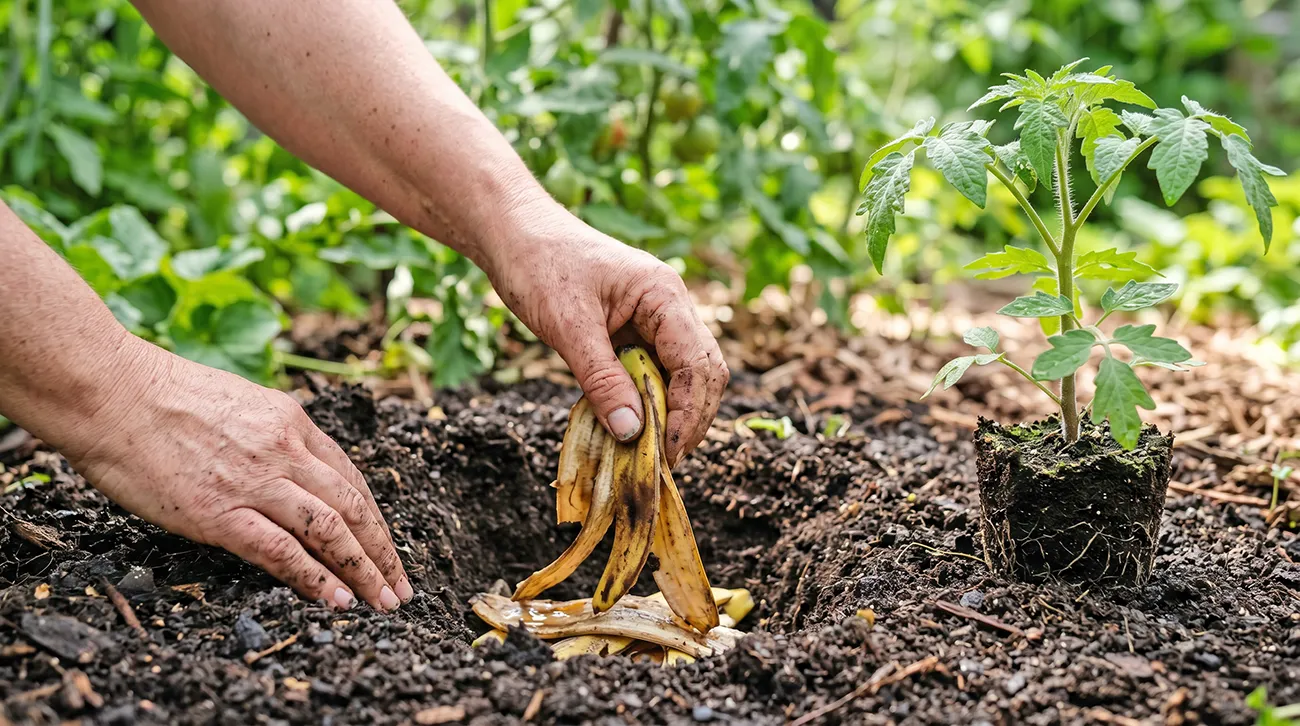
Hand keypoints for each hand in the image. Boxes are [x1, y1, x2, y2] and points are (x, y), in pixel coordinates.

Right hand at [55, 338, 410, 611]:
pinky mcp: (221, 512)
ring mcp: (255, 481)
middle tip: (399, 586)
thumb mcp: (237, 403)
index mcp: (290, 420)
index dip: (373, 517)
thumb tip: (283, 471)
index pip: (349, 476)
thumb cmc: (158, 396)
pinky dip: (315, 578)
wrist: (109, 390)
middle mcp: (285, 449)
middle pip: (352, 506)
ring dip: (362, 570)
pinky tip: (336, 600)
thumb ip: (268, 437)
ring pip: (330, 530)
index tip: (386, 546)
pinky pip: (282, 551)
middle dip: (382, 551)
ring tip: (381, 601)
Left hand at [486, 204, 728, 465]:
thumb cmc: (540, 266)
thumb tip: (633, 433)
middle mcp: (669, 306)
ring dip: (669, 413)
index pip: (697, 363)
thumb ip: (601, 380)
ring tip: (647, 452)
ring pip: (682, 376)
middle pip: (702, 372)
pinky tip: (629, 426)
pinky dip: (647, 401)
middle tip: (662, 461)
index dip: (688, 412)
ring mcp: (654, 319)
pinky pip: (654, 372)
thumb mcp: (568, 327)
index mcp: (664, 295)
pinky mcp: (634, 330)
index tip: (665, 452)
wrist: (513, 234)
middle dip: (688, 418)